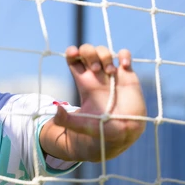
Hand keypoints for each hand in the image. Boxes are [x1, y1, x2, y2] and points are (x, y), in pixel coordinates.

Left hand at [54, 44, 145, 160]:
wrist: (124, 133)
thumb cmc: (102, 129)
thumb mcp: (81, 126)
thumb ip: (66, 121)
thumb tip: (56, 110)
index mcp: (84, 82)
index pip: (73, 59)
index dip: (71, 52)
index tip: (74, 54)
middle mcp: (96, 75)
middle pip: (87, 51)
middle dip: (89, 53)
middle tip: (96, 69)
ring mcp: (112, 73)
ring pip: (104, 51)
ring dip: (106, 56)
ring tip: (111, 72)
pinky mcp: (127, 75)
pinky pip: (124, 55)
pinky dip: (124, 55)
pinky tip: (124, 65)